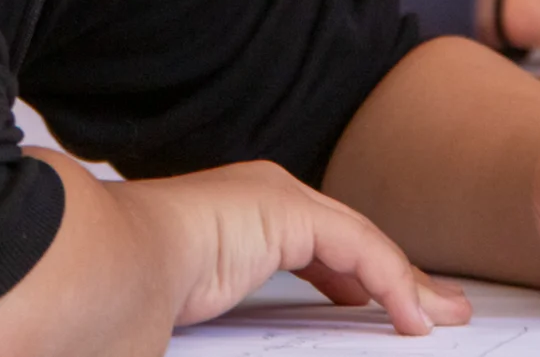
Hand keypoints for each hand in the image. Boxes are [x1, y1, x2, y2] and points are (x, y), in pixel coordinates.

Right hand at [117, 159, 472, 334]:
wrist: (102, 268)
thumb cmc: (121, 297)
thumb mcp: (185, 318)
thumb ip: (218, 330)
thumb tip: (212, 346)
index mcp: (230, 223)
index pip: (311, 249)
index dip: (353, 280)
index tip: (381, 314)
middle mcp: (256, 200)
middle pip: (346, 243)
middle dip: (392, 279)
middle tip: (429, 313)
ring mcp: (272, 198)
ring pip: (360, 245)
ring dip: (404, 283)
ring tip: (437, 317)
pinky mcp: (287, 209)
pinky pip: (359, 249)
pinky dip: (392, 282)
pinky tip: (412, 316)